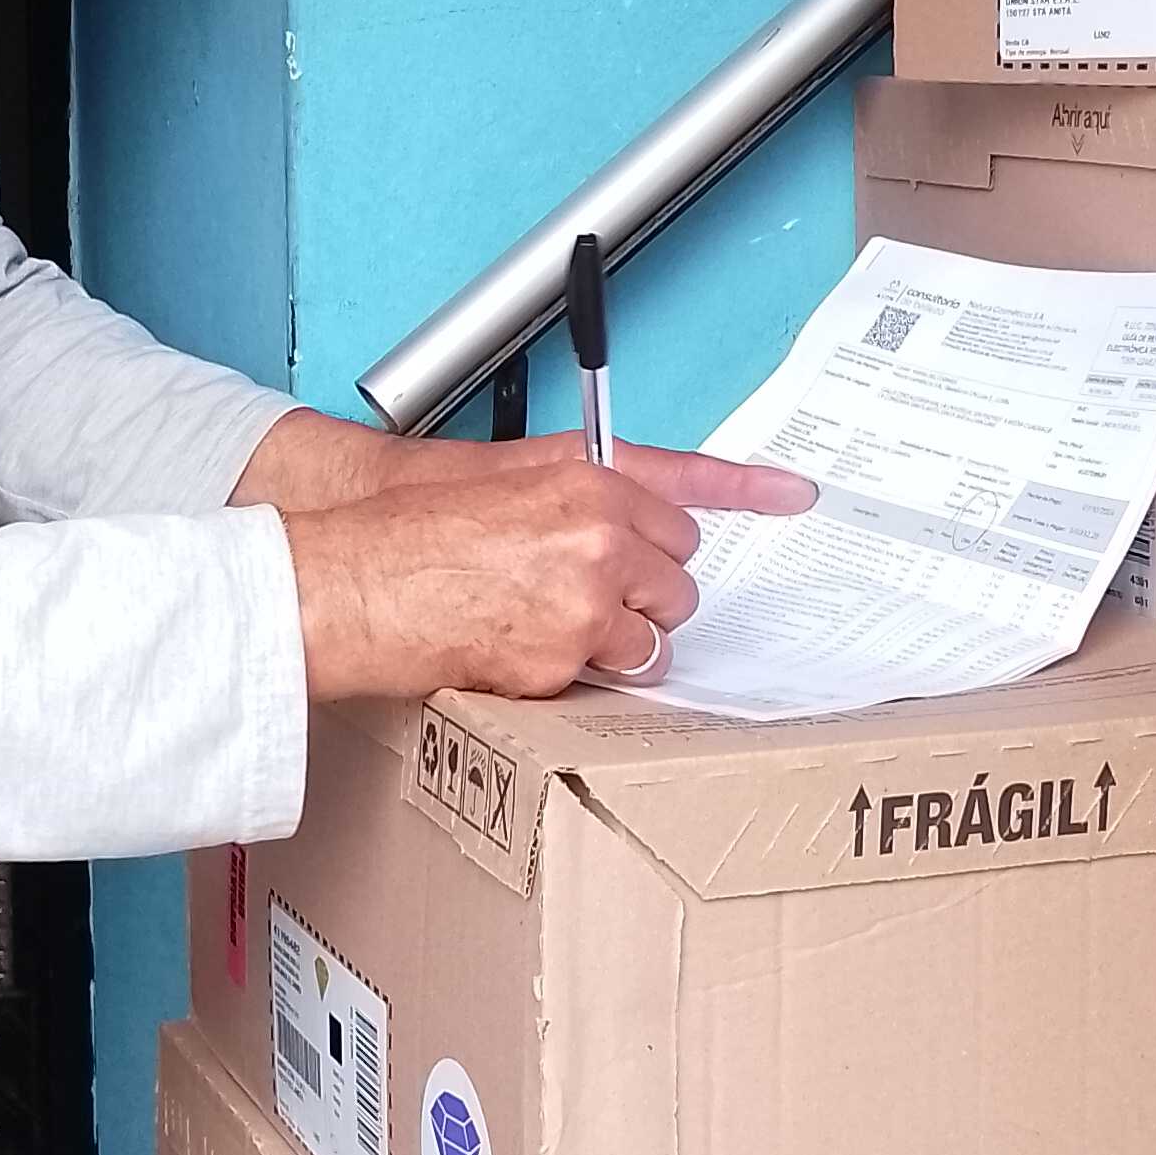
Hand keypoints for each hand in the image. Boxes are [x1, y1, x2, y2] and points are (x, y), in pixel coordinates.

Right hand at [276, 433, 816, 703]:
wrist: (358, 578)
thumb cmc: (414, 528)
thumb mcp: (507, 480)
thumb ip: (579, 492)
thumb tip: (626, 519)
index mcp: (586, 478)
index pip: (689, 485)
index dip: (751, 488)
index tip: (797, 492)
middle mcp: (599, 531)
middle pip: (677, 576)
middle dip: (643, 594)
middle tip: (585, 594)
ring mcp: (587, 595)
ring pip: (652, 637)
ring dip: (616, 643)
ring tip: (546, 627)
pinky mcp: (567, 654)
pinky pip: (604, 676)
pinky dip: (570, 674)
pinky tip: (519, 648)